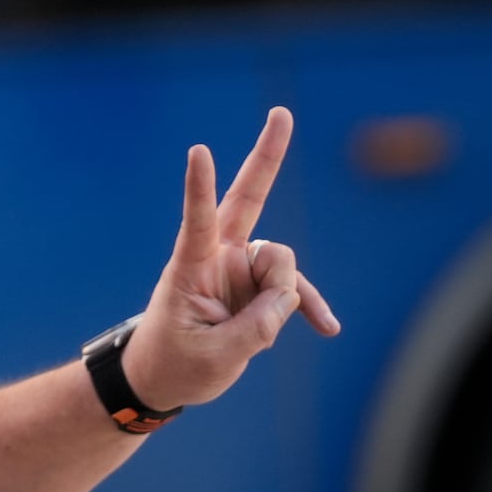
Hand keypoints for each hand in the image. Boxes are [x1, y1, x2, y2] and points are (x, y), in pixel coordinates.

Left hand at [123, 107, 339, 410]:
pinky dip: (308, 307)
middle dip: (267, 157)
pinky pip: (292, 290)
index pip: (196, 220)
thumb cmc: (175, 364)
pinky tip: (327, 327)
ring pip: (281, 266)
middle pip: (247, 199)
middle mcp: (216, 256)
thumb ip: (258, 326)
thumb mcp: (216, 357)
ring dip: (283, 300)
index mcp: (189, 267)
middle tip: (282, 113)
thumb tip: (290, 295)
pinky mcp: (255, 287)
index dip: (198, 187)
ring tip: (255, 336)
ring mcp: (238, 268)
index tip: (198, 150)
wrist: (164, 378)